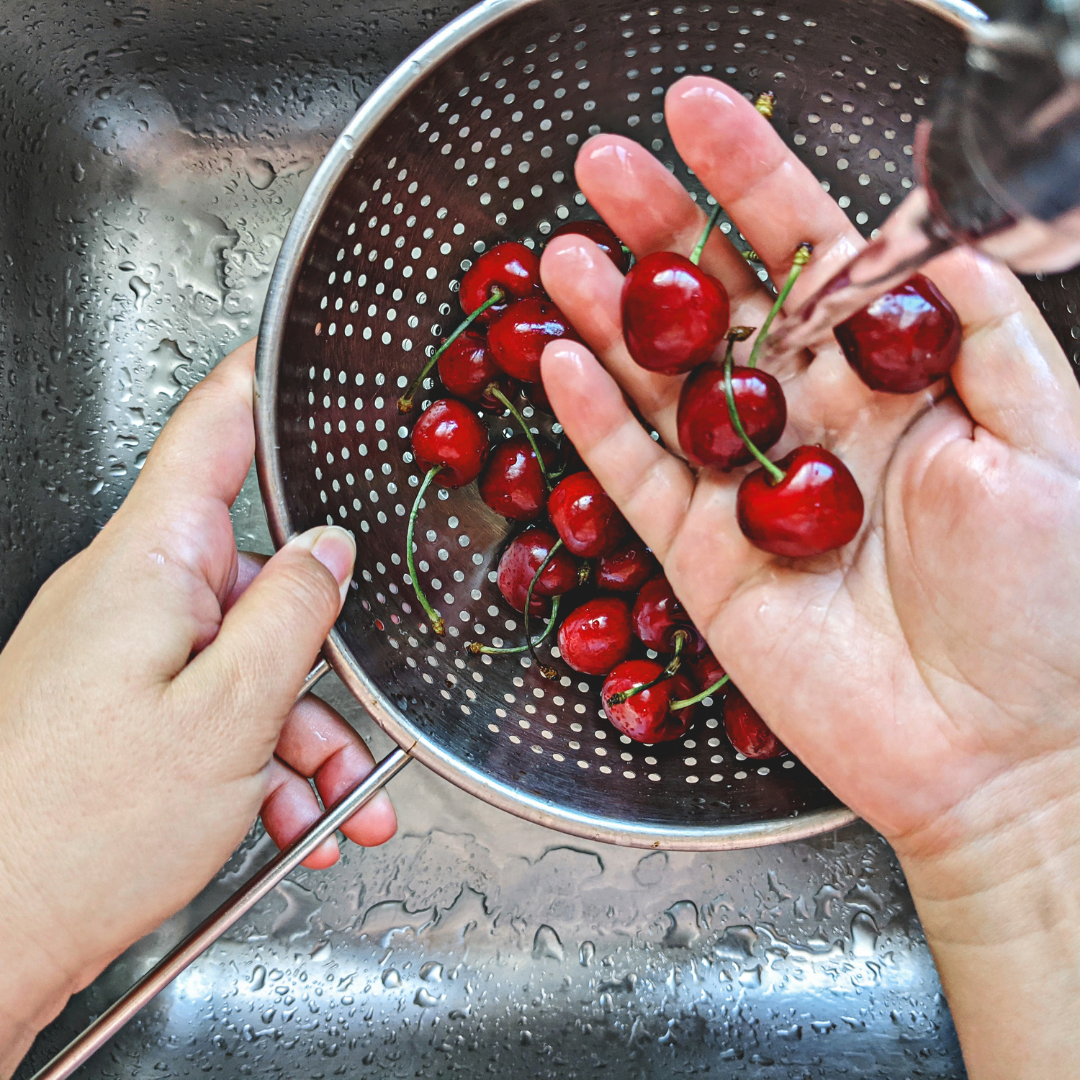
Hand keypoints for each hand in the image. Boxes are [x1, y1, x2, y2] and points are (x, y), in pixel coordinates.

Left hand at [0, 340, 394, 1074]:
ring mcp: (124, 655)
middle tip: (360, 721)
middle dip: (323, 652)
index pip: (211, 433)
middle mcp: (132, 596)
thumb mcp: (230, 713)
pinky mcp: (120, 709)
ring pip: (248, 659)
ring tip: (331, 806)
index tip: (295, 349)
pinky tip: (291, 817)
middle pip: (260, 579)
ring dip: (304, 730)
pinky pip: (216, 707)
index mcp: (150, 565)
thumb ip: (294, 614)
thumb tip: (330, 551)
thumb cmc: (76, 832)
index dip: (259, 384)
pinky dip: (263, 759)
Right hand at [539, 78, 1079, 1078]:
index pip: (810, 257)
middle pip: (719, 308)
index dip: (753, 181)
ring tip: (564, 252)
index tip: (698, 117)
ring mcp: (746, 492)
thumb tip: (932, 236)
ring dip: (612, 318)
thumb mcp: (1045, 438)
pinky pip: (637, 480)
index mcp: (890, 382)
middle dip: (662, 232)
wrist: (1000, 746)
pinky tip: (563, 363)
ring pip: (662, 387)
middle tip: (602, 166)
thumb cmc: (1046, 602)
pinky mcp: (702, 560)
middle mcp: (809, 424)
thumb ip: (979, 329)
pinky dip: (597, 425)